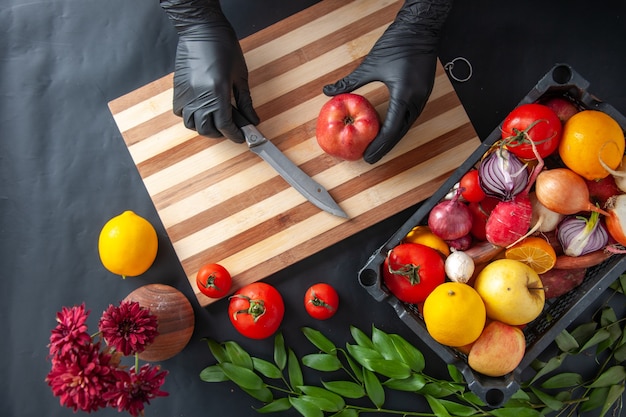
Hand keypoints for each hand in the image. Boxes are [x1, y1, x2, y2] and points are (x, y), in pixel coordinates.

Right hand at [160, 0, 258, 142]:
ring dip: (204, 127)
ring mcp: (186, 94)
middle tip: (229, 129)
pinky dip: (189, 117)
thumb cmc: (223, 47)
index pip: (224, 125)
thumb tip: (252, 119)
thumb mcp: (240, 76)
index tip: (241, 137)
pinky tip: (200, 111)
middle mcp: (199, 96)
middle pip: (206, 129)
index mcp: (217, 92)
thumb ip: (246, 101)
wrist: (202, 30)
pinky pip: (180, 112)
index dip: (234, 135)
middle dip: (220, 134)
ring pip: (191, 124)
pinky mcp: (177, 89)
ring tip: (214, 122)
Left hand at [323, 0, 451, 162]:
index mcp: (404, 93)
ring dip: (393, 137)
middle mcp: (417, 99)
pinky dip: (400, 125)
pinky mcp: (424, 92)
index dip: (379, 144)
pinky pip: (411, 115)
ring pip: (407, 124)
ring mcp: (423, 96)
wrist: (421, 28)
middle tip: (371, 158)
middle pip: (401, 131)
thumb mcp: (370, 65)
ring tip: (379, 148)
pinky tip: (389, 130)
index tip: (368, 155)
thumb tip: (328, 92)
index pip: (392, 127)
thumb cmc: (397, 43)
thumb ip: (350, 82)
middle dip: (385, 146)